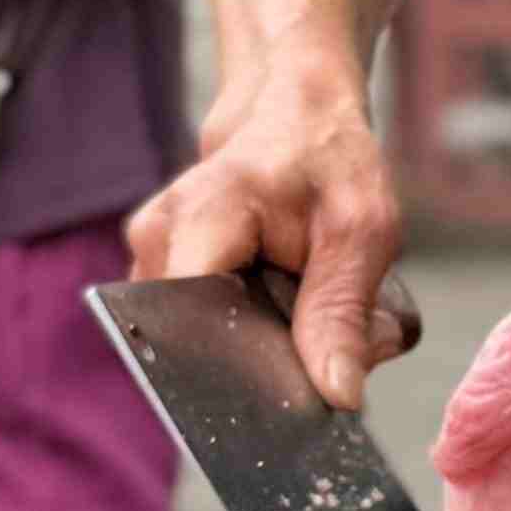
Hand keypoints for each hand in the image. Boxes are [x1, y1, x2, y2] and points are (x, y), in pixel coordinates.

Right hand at [129, 51, 414, 411]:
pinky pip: (200, 325)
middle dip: (270, 358)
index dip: (242, 372)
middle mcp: (156, 239)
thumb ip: (341, 314)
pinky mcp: (158, 270)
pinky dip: (250, 328)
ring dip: (262, 343)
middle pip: (196, 343)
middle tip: (336, 340)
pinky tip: (283, 299)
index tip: (302, 389)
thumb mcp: (360, 230)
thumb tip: (337, 396)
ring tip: (310, 303)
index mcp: (200, 218)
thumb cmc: (329, 159)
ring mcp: (150, 254)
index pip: (191, 327)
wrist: (295, 113)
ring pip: (199, 340)